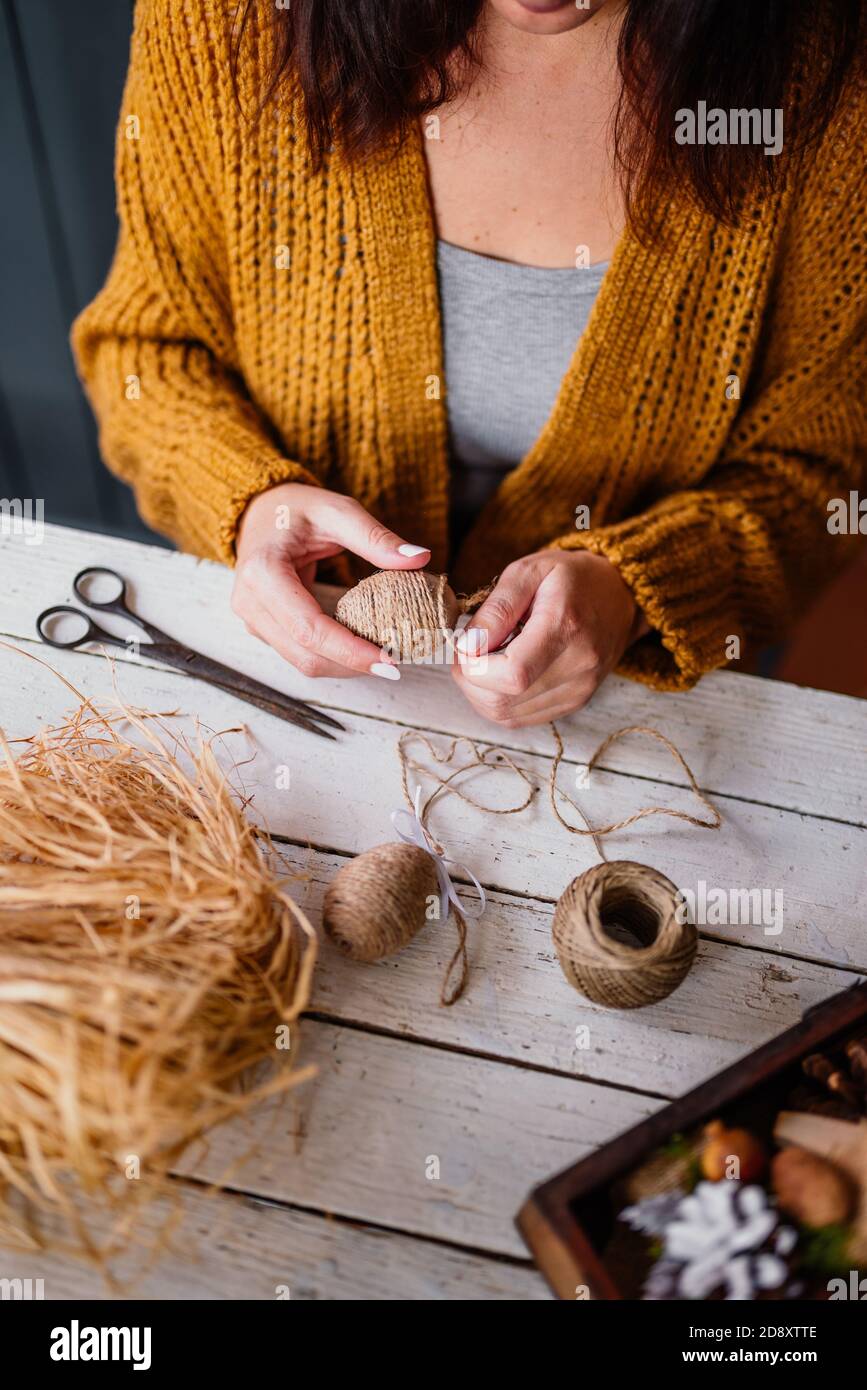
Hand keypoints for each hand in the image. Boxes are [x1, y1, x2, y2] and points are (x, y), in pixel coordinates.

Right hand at [232, 482, 429, 678]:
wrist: (259, 513)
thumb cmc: (295, 510)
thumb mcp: (337, 511)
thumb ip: (376, 537)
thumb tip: (419, 558)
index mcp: (263, 573)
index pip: (309, 628)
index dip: (350, 651)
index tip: (389, 659)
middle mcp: (250, 604)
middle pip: (306, 655)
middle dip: (353, 665)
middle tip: (396, 665)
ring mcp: (253, 621)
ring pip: (303, 662)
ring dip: (345, 666)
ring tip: (384, 658)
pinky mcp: (264, 629)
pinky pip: (300, 654)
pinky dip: (334, 657)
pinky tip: (362, 649)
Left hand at [452, 549, 647, 726]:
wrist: (620, 596)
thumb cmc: (572, 578)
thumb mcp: (530, 571)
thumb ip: (496, 608)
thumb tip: (467, 645)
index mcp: (566, 628)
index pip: (511, 674)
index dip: (474, 666)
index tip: (466, 643)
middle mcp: (578, 667)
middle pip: (503, 701)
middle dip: (469, 680)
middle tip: (468, 650)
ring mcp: (578, 691)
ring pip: (506, 715)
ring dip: (480, 692)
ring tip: (485, 659)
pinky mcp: (574, 703)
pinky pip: (520, 718)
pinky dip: (498, 699)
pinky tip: (501, 673)